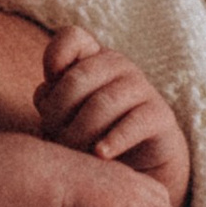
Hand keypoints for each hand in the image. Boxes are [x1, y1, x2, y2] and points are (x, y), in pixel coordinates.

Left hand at [37, 28, 193, 206]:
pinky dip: (113, 141)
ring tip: (74, 154)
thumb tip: (44, 94)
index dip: (54, 58)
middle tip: (56, 138)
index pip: (72, 38)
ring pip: (101, 104)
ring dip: (80, 133)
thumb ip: (50, 100)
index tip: (49, 84)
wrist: (138, 168)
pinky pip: (133, 123)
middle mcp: (118, 66)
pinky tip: (100, 155)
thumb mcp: (65, 118)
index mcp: (92, 59)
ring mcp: (142, 88)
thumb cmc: (92, 137)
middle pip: (77, 78)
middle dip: (58, 113)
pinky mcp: (160, 116)